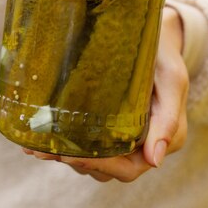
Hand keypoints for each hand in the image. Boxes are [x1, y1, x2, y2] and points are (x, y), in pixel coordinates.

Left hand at [23, 7, 188, 181]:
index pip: (128, 168)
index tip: (69, 155)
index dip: (99, 165)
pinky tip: (39, 137)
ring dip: (64, 156)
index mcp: (163, 140)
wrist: (157, 39)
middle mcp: (143, 147)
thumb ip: (169, 118)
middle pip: (106, 168)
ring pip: (93, 161)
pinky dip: (65, 144)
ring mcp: (124, 139)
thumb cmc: (164, 56)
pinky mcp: (108, 128)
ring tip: (35, 144)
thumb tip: (155, 161)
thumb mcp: (172, 79)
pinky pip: (87, 146)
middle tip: (42, 149)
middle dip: (73, 160)